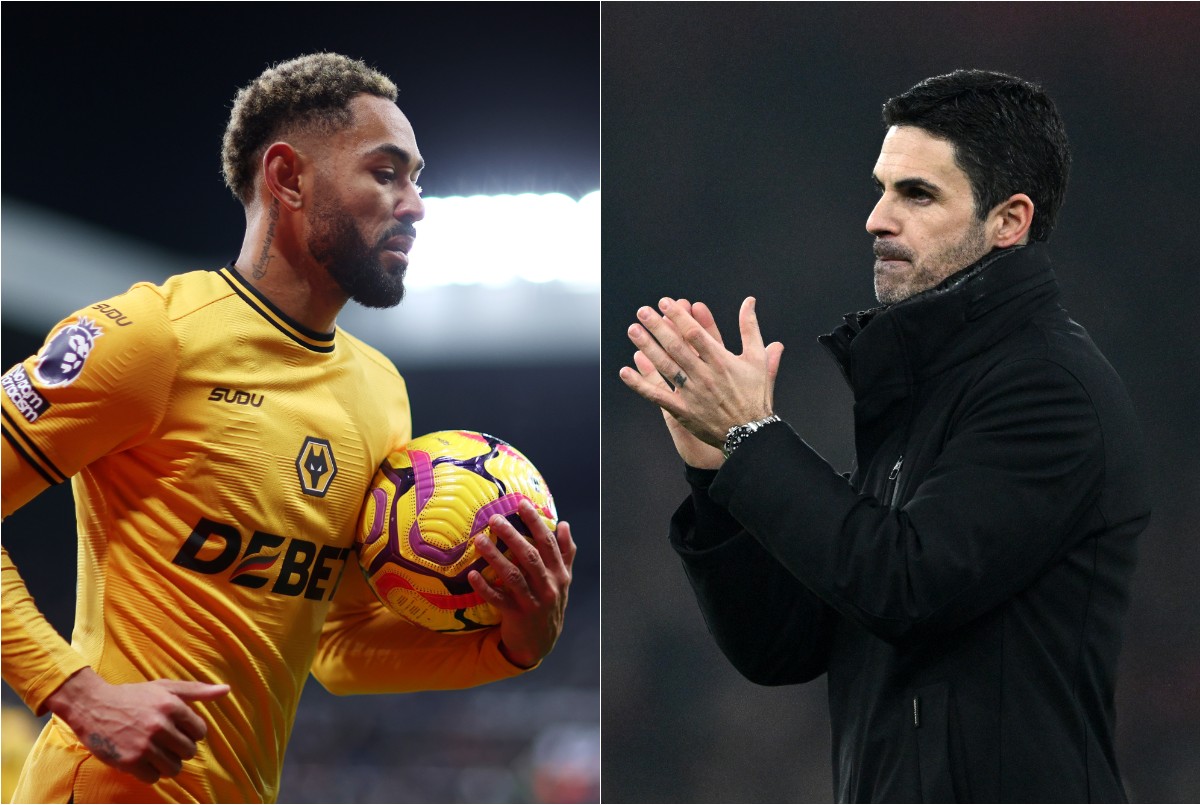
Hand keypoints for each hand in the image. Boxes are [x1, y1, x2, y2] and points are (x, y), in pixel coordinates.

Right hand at [45, 667, 229, 783]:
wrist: (92, 706)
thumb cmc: (132, 696)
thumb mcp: (165, 687)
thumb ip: (197, 690)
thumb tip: (226, 689)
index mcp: (171, 705)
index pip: (200, 732)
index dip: (191, 733)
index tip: (178, 730)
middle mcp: (160, 725)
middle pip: (189, 752)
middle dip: (180, 749)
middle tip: (166, 742)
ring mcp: (144, 745)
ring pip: (174, 768)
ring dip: (168, 764)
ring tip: (156, 753)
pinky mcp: (129, 761)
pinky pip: (153, 777)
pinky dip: (150, 772)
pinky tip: (141, 759)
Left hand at [469, 499, 574, 667]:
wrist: (541, 643)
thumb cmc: (550, 604)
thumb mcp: (563, 579)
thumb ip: (565, 553)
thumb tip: (564, 524)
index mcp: (560, 574)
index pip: (547, 543)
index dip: (535, 522)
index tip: (521, 504)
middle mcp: (549, 586)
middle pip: (530, 556)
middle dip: (512, 536)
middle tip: (494, 519)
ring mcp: (533, 602)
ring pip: (513, 576)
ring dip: (495, 557)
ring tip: (479, 540)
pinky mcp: (517, 616)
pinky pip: (498, 599)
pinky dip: (485, 587)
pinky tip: (473, 575)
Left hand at [619, 296, 783, 449]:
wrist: (750, 433)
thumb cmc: (755, 394)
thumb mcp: (757, 359)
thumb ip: (750, 328)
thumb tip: (749, 300)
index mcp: (722, 361)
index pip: (695, 334)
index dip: (679, 317)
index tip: (665, 303)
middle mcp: (705, 376)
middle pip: (676, 347)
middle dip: (658, 327)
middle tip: (642, 311)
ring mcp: (692, 394)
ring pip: (665, 367)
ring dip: (647, 347)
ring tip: (633, 330)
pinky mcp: (682, 410)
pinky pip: (657, 395)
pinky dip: (640, 384)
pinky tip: (625, 372)